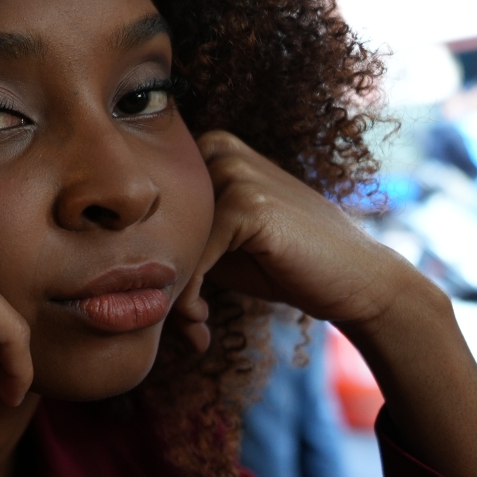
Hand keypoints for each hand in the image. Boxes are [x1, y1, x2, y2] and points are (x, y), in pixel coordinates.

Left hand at [171, 131, 418, 348]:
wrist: (356, 279)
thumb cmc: (284, 265)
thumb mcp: (221, 246)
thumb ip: (180, 239)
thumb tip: (120, 269)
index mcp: (209, 151)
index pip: (148, 203)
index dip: (151, 256)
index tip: (167, 305)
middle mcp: (217, 151)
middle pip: (154, 221)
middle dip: (159, 277)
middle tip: (179, 322)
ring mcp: (234, 173)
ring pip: (171, 243)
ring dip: (172, 295)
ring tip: (193, 325)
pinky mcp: (247, 205)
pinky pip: (193, 258)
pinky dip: (189, 297)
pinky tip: (203, 322)